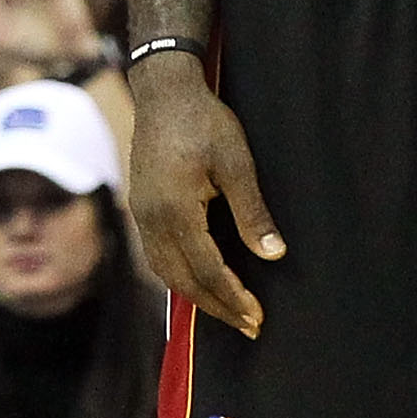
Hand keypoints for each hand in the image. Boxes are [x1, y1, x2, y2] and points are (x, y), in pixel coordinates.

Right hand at [127, 52, 283, 337]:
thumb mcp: (237, 163)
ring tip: (228, 311)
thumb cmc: (204, 122)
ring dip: (197, 296)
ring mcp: (142, 215)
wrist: (164, 92)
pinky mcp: (142, 208)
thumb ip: (252, 212)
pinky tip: (198, 280)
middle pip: (183, 281)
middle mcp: (152, 221)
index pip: (206, 270)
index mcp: (175, 212)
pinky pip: (157, 256)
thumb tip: (274, 255)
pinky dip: (180, 277)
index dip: (233, 297)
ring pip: (166, 273)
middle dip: (217, 307)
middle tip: (249, 325)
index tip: (257, 317)